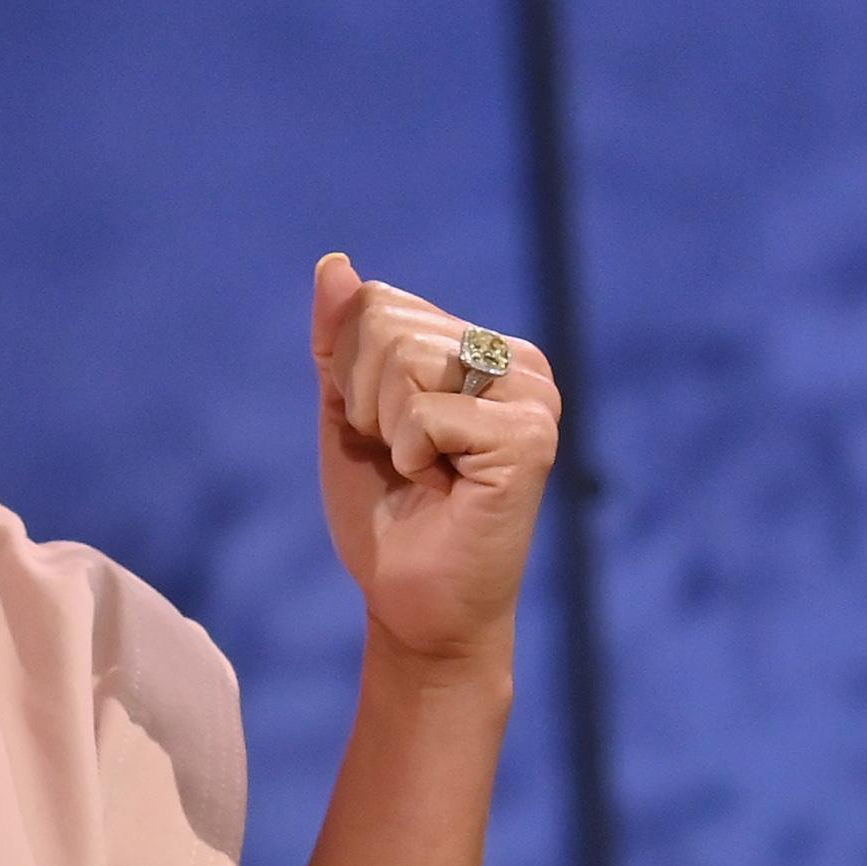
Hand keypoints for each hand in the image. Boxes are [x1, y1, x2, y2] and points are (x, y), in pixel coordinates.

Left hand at [310, 254, 560, 666]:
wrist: (412, 602)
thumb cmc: (387, 512)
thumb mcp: (347, 412)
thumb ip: (339, 339)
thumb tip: (333, 263)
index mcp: (482, 346)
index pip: (378, 303)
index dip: (351, 375)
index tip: (385, 433)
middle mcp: (518, 360)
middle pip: (385, 323)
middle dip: (366, 401)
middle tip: (405, 459)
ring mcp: (532, 396)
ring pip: (404, 360)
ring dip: (388, 430)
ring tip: (426, 472)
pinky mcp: (529, 438)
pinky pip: (424, 413)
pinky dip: (411, 458)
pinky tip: (444, 488)